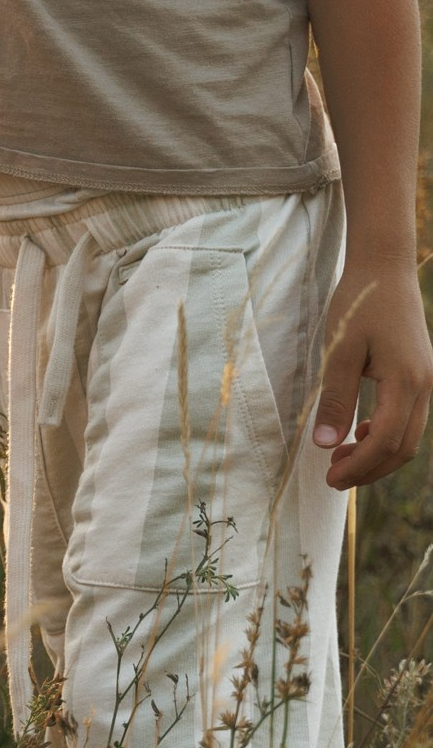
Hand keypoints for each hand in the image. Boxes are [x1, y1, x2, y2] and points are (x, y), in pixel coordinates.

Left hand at [313, 254, 432, 487]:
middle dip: (369, 468)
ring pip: (408, 436)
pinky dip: (385, 434)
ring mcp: (426, 381)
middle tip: (332, 477)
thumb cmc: (360, 303)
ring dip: (376, 454)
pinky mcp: (419, 375)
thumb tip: (324, 444)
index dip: (359, 466)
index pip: (385, 442)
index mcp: (406, 382)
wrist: (384, 269)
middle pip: (402, 447)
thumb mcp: (339, 350)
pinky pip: (408, 418)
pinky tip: (359, 432)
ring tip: (340, 458)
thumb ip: (336, 398)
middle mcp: (424, 386)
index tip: (329, 478)